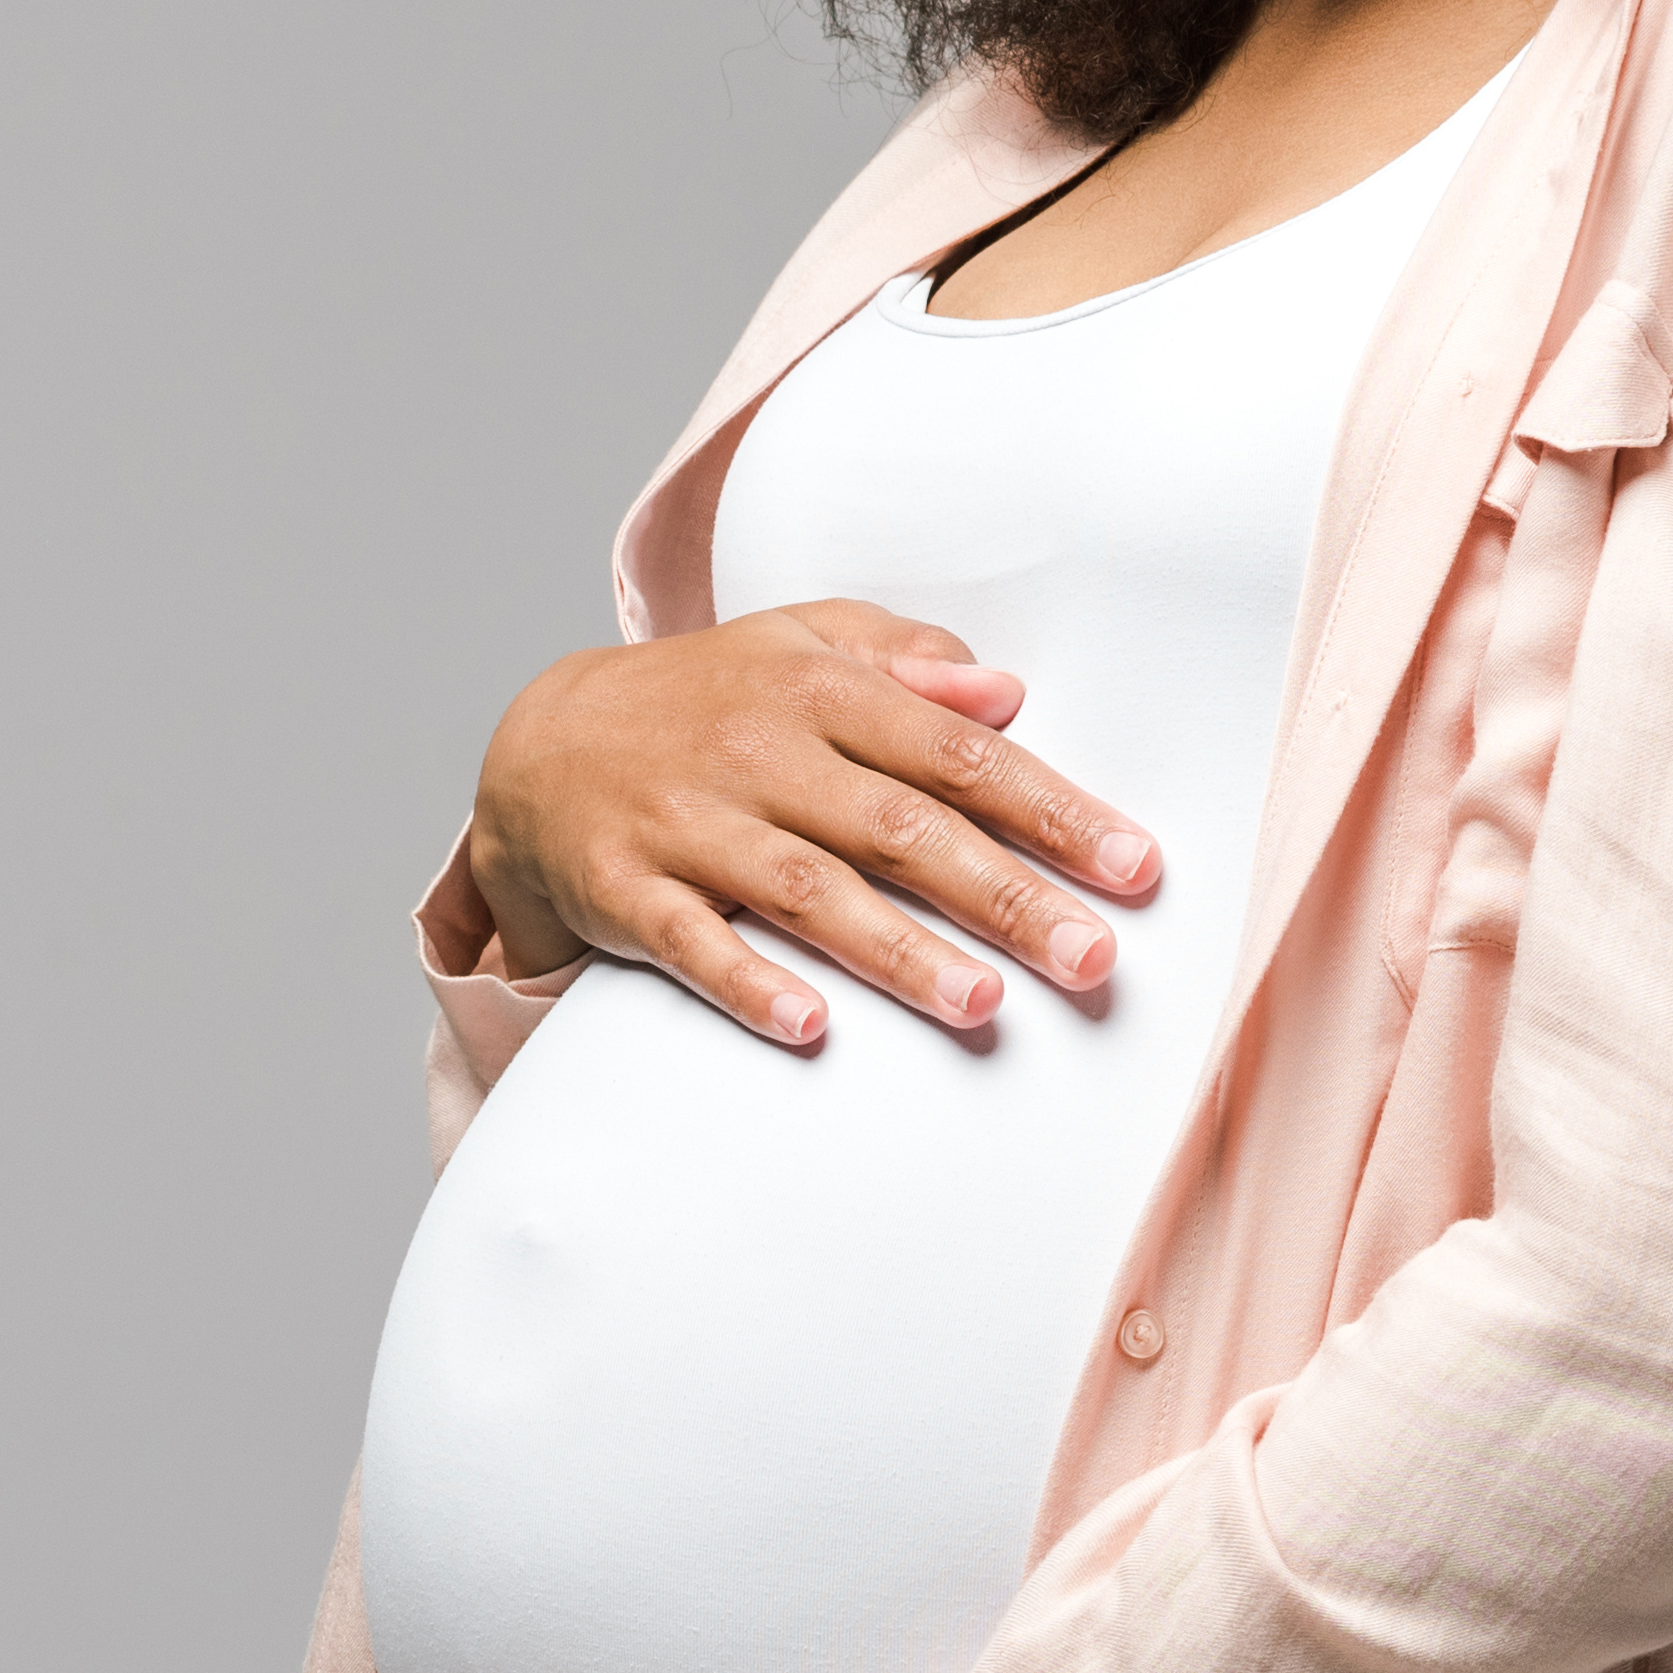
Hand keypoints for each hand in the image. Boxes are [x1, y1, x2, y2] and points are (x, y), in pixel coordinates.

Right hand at [459, 601, 1160, 1050]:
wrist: (539, 746)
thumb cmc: (706, 701)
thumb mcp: (798, 645)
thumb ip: (905, 659)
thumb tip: (1005, 691)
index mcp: (818, 691)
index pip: (955, 751)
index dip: (1049, 808)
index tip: (1133, 867)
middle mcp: (759, 754)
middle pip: (899, 828)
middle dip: (1004, 895)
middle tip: (1092, 960)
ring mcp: (689, 824)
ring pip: (805, 891)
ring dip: (897, 951)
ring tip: (982, 1006)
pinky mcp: (624, 890)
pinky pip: (689, 944)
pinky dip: (746, 984)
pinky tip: (809, 1027)